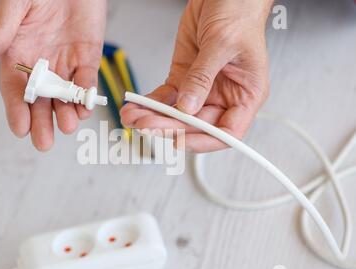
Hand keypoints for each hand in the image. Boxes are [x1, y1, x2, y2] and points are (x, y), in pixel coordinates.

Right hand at [0, 0, 106, 150]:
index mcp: (17, 55)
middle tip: (44, 142)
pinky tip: (84, 108)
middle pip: (40, 101)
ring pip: (64, 96)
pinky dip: (85, 95)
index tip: (20, 128)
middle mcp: (41, 65)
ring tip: (67, 125)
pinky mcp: (87, 58)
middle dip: (42, 122)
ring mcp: (65, 63)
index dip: (17, 110)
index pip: (14, 89)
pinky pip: (86, 81)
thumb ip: (0, 33)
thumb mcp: (14, 7)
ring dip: (66, 112)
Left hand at [121, 0, 271, 152]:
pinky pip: (165, 98)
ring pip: (177, 114)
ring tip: (134, 118)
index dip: (204, 141)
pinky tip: (137, 106)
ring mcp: (202, 90)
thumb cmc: (238, 14)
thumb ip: (203, 77)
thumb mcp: (222, 44)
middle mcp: (224, 97)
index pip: (227, 132)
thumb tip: (187, 107)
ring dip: (155, 118)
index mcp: (246, 95)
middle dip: (170, 127)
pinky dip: (150, 103)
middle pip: (196, 125)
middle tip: (147, 126)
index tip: (180, 141)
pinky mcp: (183, 79)